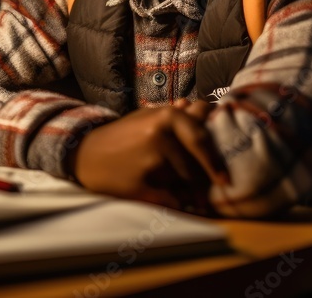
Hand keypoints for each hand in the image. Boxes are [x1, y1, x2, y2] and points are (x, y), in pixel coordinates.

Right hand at [69, 100, 228, 209]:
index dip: (216, 159)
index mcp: (166, 116)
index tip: (226, 176)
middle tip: (216, 186)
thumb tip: (203, 106)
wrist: (85, 154)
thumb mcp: (147, 118)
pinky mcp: (142, 184)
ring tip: (186, 192)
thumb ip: (176, 114)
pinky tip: (172, 200)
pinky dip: (177, 204)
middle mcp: (161, 135)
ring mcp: (151, 161)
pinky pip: (173, 201)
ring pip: (187, 183)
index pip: (204, 139)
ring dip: (190, 191)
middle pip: (198, 165)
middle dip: (206, 178)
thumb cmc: (121, 136)